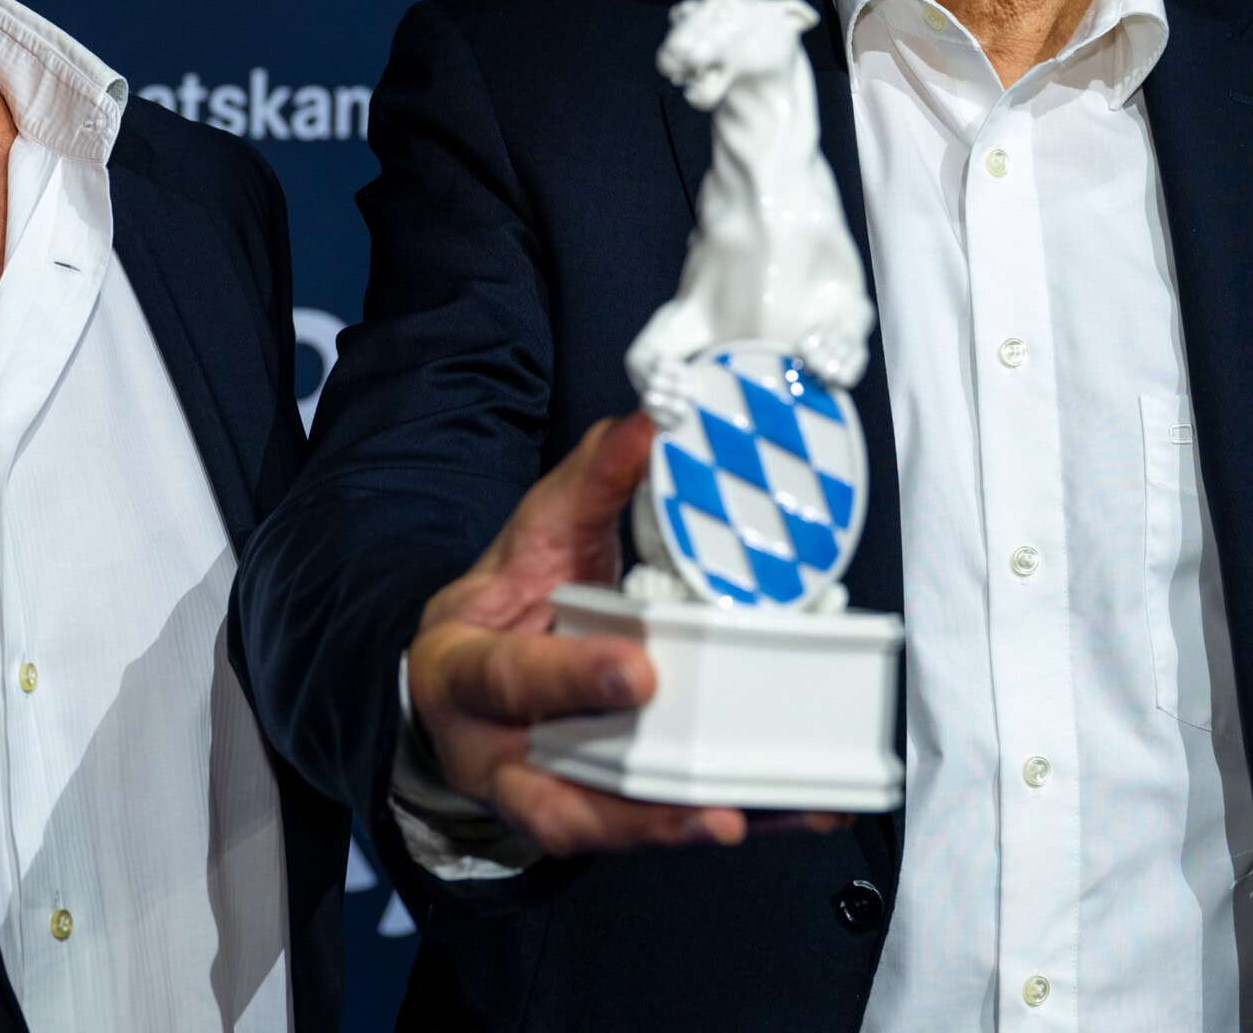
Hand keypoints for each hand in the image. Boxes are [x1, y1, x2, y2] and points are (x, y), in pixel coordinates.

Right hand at [404, 414, 846, 855]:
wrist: (464, 680)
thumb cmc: (510, 601)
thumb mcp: (536, 535)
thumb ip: (591, 483)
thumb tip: (652, 420)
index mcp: (466, 671)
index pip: (507, 677)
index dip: (570, 679)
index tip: (639, 669)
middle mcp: (497, 753)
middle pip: (552, 795)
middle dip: (633, 801)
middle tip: (710, 797)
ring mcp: (541, 796)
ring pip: (605, 833)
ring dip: (683, 831)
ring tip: (756, 818)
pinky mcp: (595, 816)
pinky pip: (654, 830)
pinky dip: (721, 822)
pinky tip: (788, 813)